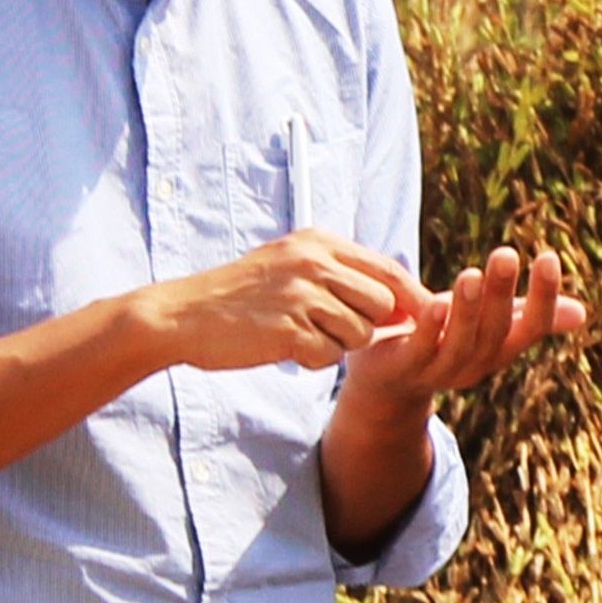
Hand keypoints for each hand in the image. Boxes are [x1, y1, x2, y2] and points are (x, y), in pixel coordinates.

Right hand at [152, 231, 427, 371]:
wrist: (184, 314)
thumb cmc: (243, 294)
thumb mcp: (292, 264)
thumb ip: (343, 276)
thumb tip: (402, 304)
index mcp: (318, 243)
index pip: (388, 269)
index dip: (409, 298)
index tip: (417, 319)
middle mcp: (313, 263)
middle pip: (381, 304)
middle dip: (367, 324)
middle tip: (331, 328)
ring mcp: (300, 296)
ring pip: (359, 334)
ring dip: (336, 344)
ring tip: (301, 334)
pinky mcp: (287, 330)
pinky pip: (328, 356)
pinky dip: (312, 359)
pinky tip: (285, 347)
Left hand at [341, 246, 586, 407]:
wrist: (388, 381)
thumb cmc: (443, 340)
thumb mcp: (486, 326)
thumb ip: (527, 317)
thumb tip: (582, 313)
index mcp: (499, 350)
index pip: (531, 327)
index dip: (543, 296)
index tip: (548, 257)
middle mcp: (475, 365)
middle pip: (495, 332)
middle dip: (501, 294)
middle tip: (505, 254)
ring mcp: (439, 371)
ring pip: (460, 344)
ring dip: (467, 310)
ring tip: (471, 274)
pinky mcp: (404, 370)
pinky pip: (420, 351)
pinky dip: (429, 328)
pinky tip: (434, 302)